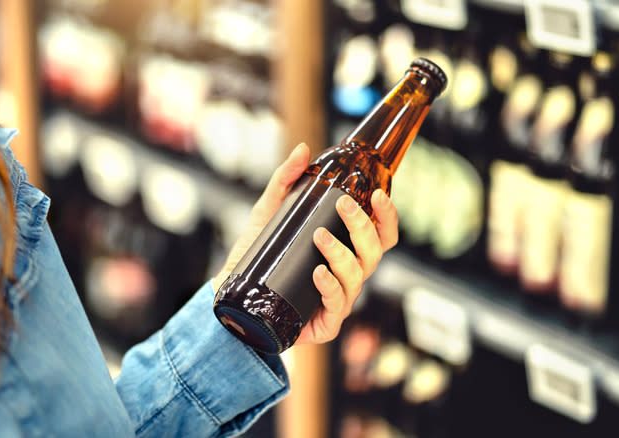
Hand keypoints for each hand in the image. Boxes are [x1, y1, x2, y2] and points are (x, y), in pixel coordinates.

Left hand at [212, 143, 399, 345]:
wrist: (231, 293)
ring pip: (357, 276)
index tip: (378, 194)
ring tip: (319, 237)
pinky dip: (330, 286)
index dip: (387, 216)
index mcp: (345, 249)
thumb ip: (285, 180)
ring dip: (342, 254)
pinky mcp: (324, 323)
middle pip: (375, 251)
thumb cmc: (256, 255)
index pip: (380, 234)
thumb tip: (303, 150)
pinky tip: (317, 273)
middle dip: (362, 226)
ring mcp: (338, 299)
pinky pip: (337, 305)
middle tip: (343, 205)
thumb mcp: (268, 211)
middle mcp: (348, 274)